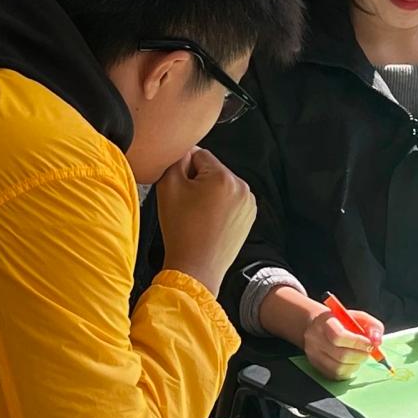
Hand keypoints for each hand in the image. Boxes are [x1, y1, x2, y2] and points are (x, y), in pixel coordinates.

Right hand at [156, 148, 255, 294]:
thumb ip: (175, 159)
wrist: (196, 267)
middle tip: (187, 204)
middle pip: (213, 169)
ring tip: (198, 215)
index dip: (184, 169)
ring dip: (209, 193)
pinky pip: (230, 200)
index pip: (199, 154)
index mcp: (224, 177)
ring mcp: (248, 203)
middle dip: (198, 181)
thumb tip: (184, 149)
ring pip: (222, 184)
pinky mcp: (249, 216)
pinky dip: (219, 206)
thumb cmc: (181, 230)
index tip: (179, 189)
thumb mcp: (168, 186)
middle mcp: (242, 187)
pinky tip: (209, 221)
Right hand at [303, 309, 383, 380]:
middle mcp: (315, 339)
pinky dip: (349, 370)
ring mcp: (313, 354)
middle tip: (368, 351)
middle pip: (340, 355)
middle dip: (361, 355)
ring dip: (356, 364)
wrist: (320, 326)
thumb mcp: (359, 317)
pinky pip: (336, 375)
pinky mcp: (316, 366)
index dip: (358, 342)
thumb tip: (377, 341)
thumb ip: (372, 326)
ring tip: (360, 355)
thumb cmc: (342, 321)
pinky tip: (352, 362)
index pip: (338, 336)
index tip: (370, 343)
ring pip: (338, 368)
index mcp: (325, 322)